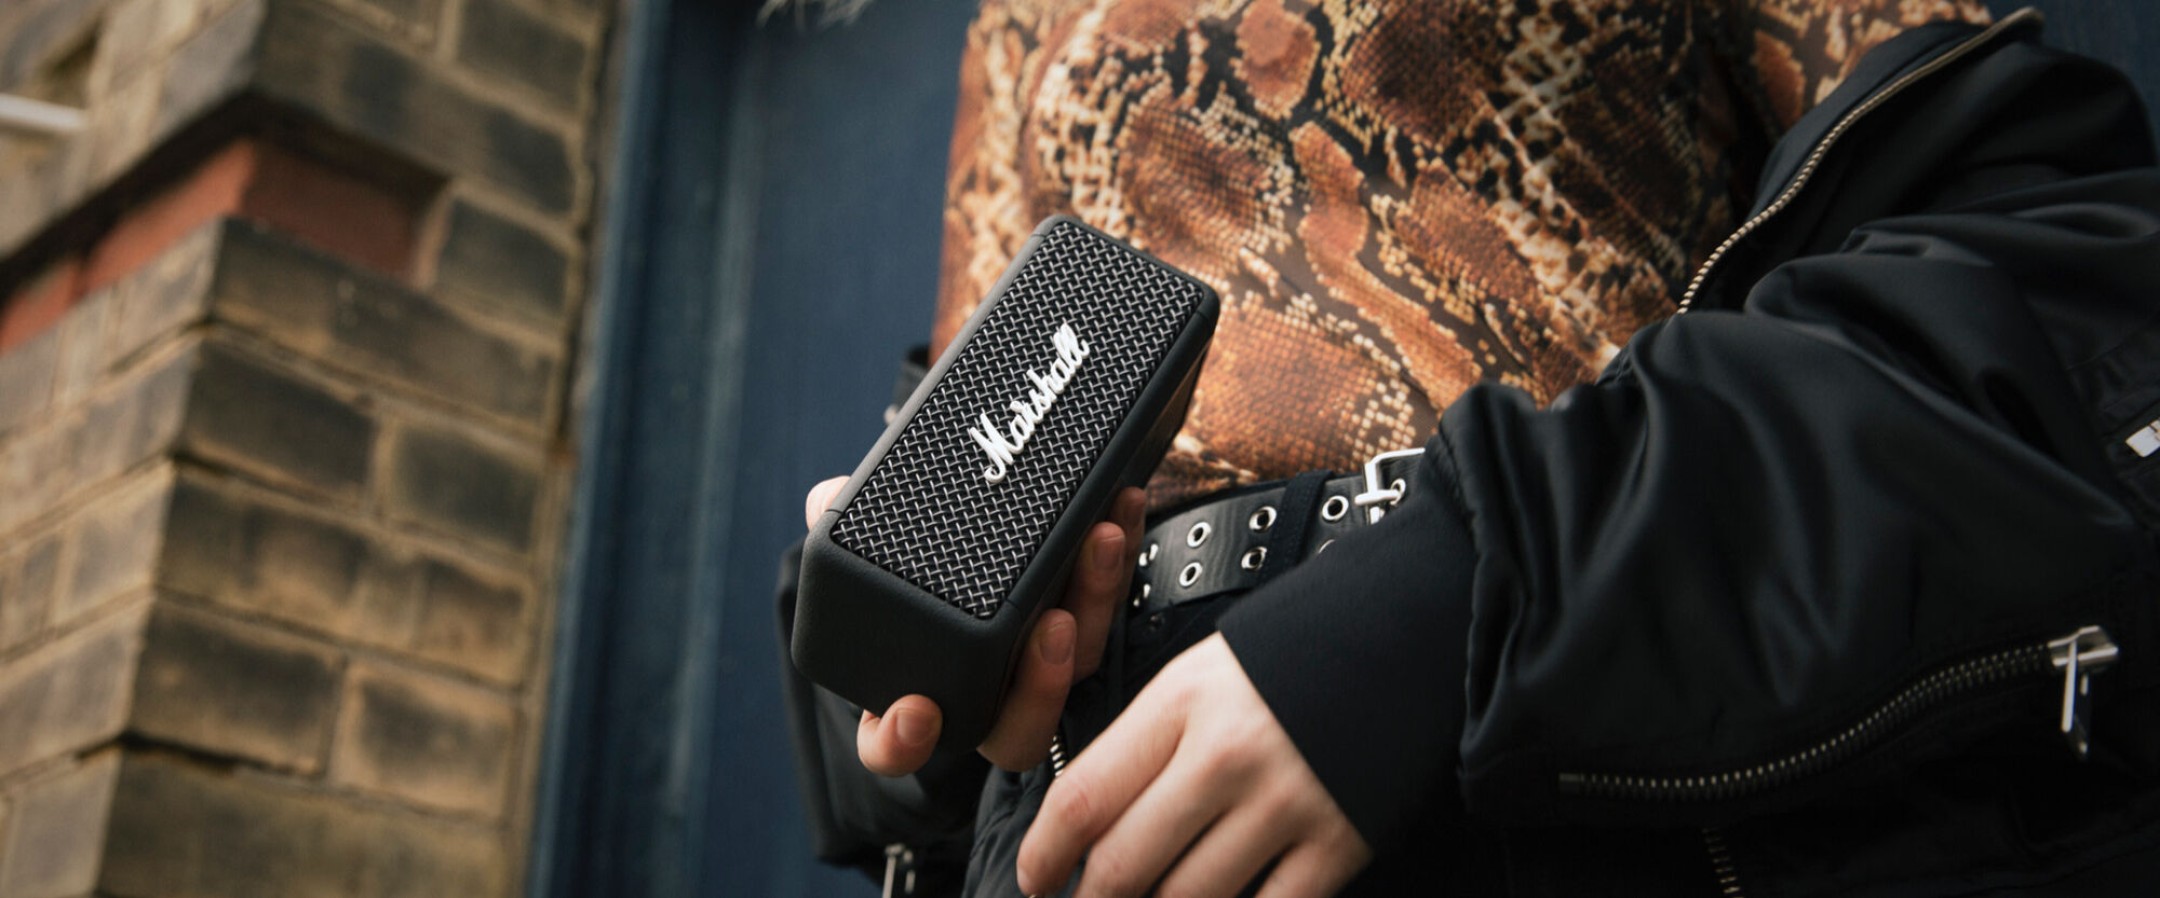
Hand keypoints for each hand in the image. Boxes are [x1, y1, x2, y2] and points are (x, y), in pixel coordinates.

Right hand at [804, 477, 1147, 773]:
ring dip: (1095, 603)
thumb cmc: (906, 564)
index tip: (915, 710)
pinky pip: (1109, 604)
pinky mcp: (1087, 619)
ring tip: (1099, 544)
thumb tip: (824, 498)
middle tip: (1053, 627)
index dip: (901, 741)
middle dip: (1040, 685)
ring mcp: (1040, 664)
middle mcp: (983, 696)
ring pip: (1078, 664)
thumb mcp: (866, 540)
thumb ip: (837, 521)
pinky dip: (1120, 555)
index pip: (895, 747)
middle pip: (1016, 726)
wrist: (976, 531)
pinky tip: (1121, 508)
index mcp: (913, 692)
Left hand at [1016, 633, 1371, 897]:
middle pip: (1124, 864)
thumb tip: (1100, 819)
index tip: (1036, 876)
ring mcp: (1283, 802)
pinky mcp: (1337, 841)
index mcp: (1181, 702)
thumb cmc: (1304, 648)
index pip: (1084, 797)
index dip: (1044, 854)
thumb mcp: (1206, 672)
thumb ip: (1151, 741)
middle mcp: (1224, 755)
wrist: (1414, 626)